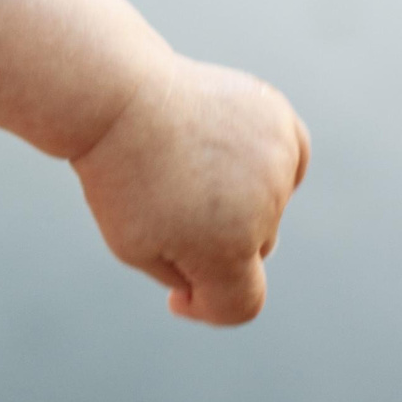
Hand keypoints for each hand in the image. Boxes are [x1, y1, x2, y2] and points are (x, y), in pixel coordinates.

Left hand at [71, 54, 308, 324]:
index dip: (208, 307)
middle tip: (165, 199)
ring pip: (270, 203)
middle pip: (253, 248)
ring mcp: (276, 161)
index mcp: (224, 249)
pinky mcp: (279, 120)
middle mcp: (263, 209)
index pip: (241, 305)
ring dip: (238, 196)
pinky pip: (288, 161)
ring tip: (185, 163)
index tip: (179, 296)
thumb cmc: (115, 173)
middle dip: (216, 238)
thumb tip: (220, 279)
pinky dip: (264, 163)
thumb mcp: (133, 244)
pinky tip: (224, 150)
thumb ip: (186, 276)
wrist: (114, 94)